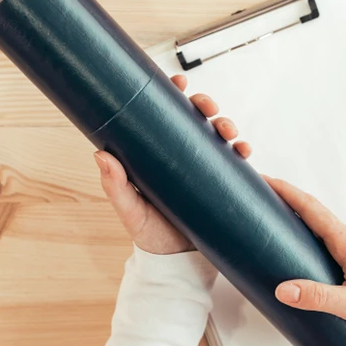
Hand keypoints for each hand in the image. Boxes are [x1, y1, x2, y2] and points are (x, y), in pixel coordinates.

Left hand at [95, 74, 251, 254]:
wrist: (177, 264)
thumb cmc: (149, 235)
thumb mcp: (130, 211)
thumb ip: (116, 186)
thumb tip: (101, 154)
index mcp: (157, 153)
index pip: (164, 115)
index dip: (172, 93)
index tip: (177, 81)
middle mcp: (181, 155)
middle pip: (195, 118)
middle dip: (205, 105)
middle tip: (208, 108)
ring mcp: (203, 168)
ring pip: (217, 135)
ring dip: (226, 125)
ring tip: (229, 132)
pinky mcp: (222, 183)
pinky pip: (235, 161)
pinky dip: (242, 151)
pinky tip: (244, 151)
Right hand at [268, 178, 345, 339]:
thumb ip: (319, 298)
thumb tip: (282, 289)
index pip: (311, 209)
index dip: (285, 192)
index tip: (263, 179)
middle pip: (310, 213)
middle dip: (283, 201)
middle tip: (255, 199)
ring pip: (317, 228)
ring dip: (293, 220)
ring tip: (266, 222)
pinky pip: (324, 242)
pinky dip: (305, 237)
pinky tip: (294, 252)